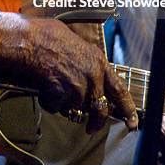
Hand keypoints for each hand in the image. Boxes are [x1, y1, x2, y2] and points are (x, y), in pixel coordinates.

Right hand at [0, 13, 137, 132]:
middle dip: (96, 122)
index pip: (120, 90)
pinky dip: (49, 102)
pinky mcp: (61, 96)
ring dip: (66, 104)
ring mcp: (77, 88)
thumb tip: (92, 75)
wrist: (31, 40)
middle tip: (91, 128)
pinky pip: (56, 107)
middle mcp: (93, 77)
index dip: (128, 109)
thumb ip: (89, 63)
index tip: (132, 122)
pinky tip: (44, 87)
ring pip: (76, 109)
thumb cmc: (50, 36)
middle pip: (99, 109)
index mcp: (99, 62)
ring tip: (54, 87)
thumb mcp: (79, 45)